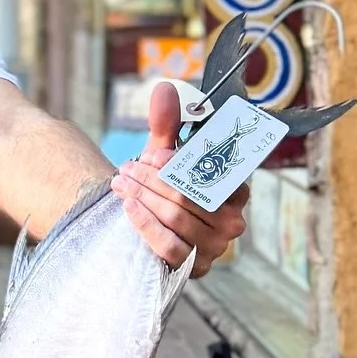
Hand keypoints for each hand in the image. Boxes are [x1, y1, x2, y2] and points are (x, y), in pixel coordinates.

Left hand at [111, 80, 246, 277]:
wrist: (144, 222)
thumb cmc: (162, 187)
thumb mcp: (164, 156)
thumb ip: (167, 125)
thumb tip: (164, 89)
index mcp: (234, 191)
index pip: (214, 174)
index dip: (179, 163)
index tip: (151, 153)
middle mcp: (232, 221)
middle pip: (189, 195)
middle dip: (152, 179)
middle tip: (127, 168)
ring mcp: (214, 247)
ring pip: (176, 217)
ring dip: (144, 197)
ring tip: (121, 183)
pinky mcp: (193, 267)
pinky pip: (169, 246)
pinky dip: (146, 224)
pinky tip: (129, 206)